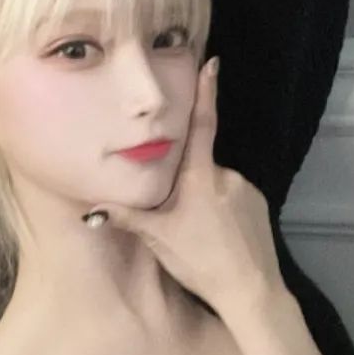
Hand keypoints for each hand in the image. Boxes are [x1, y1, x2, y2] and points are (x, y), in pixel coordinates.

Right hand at [86, 57, 283, 314]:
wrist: (251, 290)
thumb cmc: (201, 261)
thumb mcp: (158, 238)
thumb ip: (127, 217)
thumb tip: (92, 208)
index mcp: (201, 177)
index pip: (202, 125)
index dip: (206, 93)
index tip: (212, 63)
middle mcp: (227, 176)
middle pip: (199, 169)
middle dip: (186, 187)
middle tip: (181, 222)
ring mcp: (247, 190)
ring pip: (216, 187)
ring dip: (205, 203)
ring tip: (200, 238)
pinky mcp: (260, 207)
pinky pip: (234, 200)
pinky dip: (222, 213)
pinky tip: (217, 239)